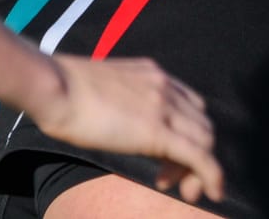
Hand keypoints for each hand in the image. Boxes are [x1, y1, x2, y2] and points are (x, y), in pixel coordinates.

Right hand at [31, 55, 224, 203]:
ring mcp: (166, 107)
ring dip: (199, 169)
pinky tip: (213, 193)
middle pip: (201, 125)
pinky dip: (212, 175)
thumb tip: (116, 121)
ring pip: (205, 141)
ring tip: (180, 189)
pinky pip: (198, 155)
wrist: (55, 87)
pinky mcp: (158, 130)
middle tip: (170, 179)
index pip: (190, 106)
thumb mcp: (104, 90)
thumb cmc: (63, 91)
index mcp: (155, 75)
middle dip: (196, 154)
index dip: (187, 133)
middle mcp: (167, 87)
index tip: (166, 157)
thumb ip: (121, 101)